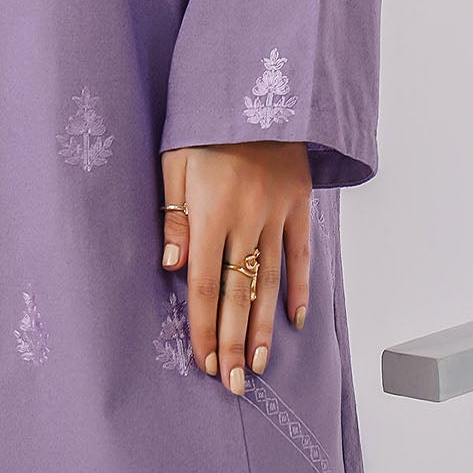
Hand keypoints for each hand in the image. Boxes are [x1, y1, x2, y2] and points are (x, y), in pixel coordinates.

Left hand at [159, 141, 311, 391]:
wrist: (257, 87)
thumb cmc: (206, 123)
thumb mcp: (175, 159)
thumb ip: (174, 213)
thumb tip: (172, 264)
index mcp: (211, 211)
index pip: (203, 284)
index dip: (202, 326)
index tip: (204, 361)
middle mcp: (246, 219)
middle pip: (237, 294)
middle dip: (232, 343)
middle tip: (233, 385)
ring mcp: (277, 214)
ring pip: (269, 283)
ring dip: (262, 328)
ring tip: (257, 365)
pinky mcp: (299, 204)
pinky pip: (300, 254)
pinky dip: (299, 288)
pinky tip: (295, 320)